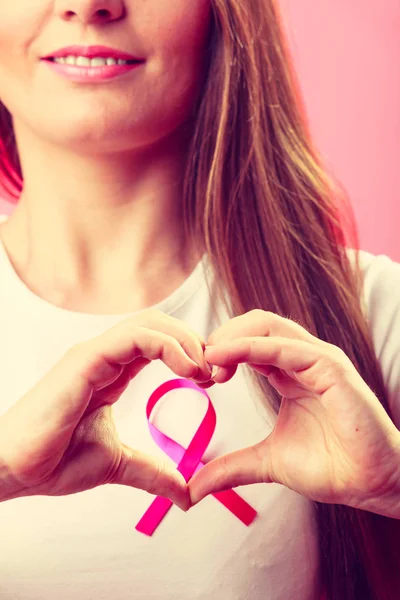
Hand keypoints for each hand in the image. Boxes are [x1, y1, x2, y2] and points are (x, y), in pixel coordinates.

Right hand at [0, 310, 211, 508]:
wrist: (12, 471)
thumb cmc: (53, 462)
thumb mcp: (118, 465)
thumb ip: (153, 473)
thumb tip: (186, 493)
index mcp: (112, 372)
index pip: (158, 344)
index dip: (190, 354)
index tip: (213, 380)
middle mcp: (104, 356)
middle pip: (159, 325)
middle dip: (193, 342)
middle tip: (217, 372)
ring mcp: (94, 354)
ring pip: (150, 323)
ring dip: (186, 341)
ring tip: (204, 372)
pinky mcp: (85, 359)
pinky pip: (135, 336)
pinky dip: (168, 345)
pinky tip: (187, 370)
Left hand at [189, 310, 399, 513]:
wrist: (371, 485)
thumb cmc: (331, 468)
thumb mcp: (267, 462)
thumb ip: (231, 467)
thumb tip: (192, 487)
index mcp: (288, 372)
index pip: (248, 340)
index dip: (219, 351)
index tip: (199, 377)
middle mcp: (302, 358)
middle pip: (254, 323)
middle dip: (221, 336)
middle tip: (201, 366)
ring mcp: (318, 359)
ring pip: (267, 325)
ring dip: (231, 337)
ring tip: (209, 361)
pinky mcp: (331, 367)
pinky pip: (285, 347)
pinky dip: (249, 347)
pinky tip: (224, 359)